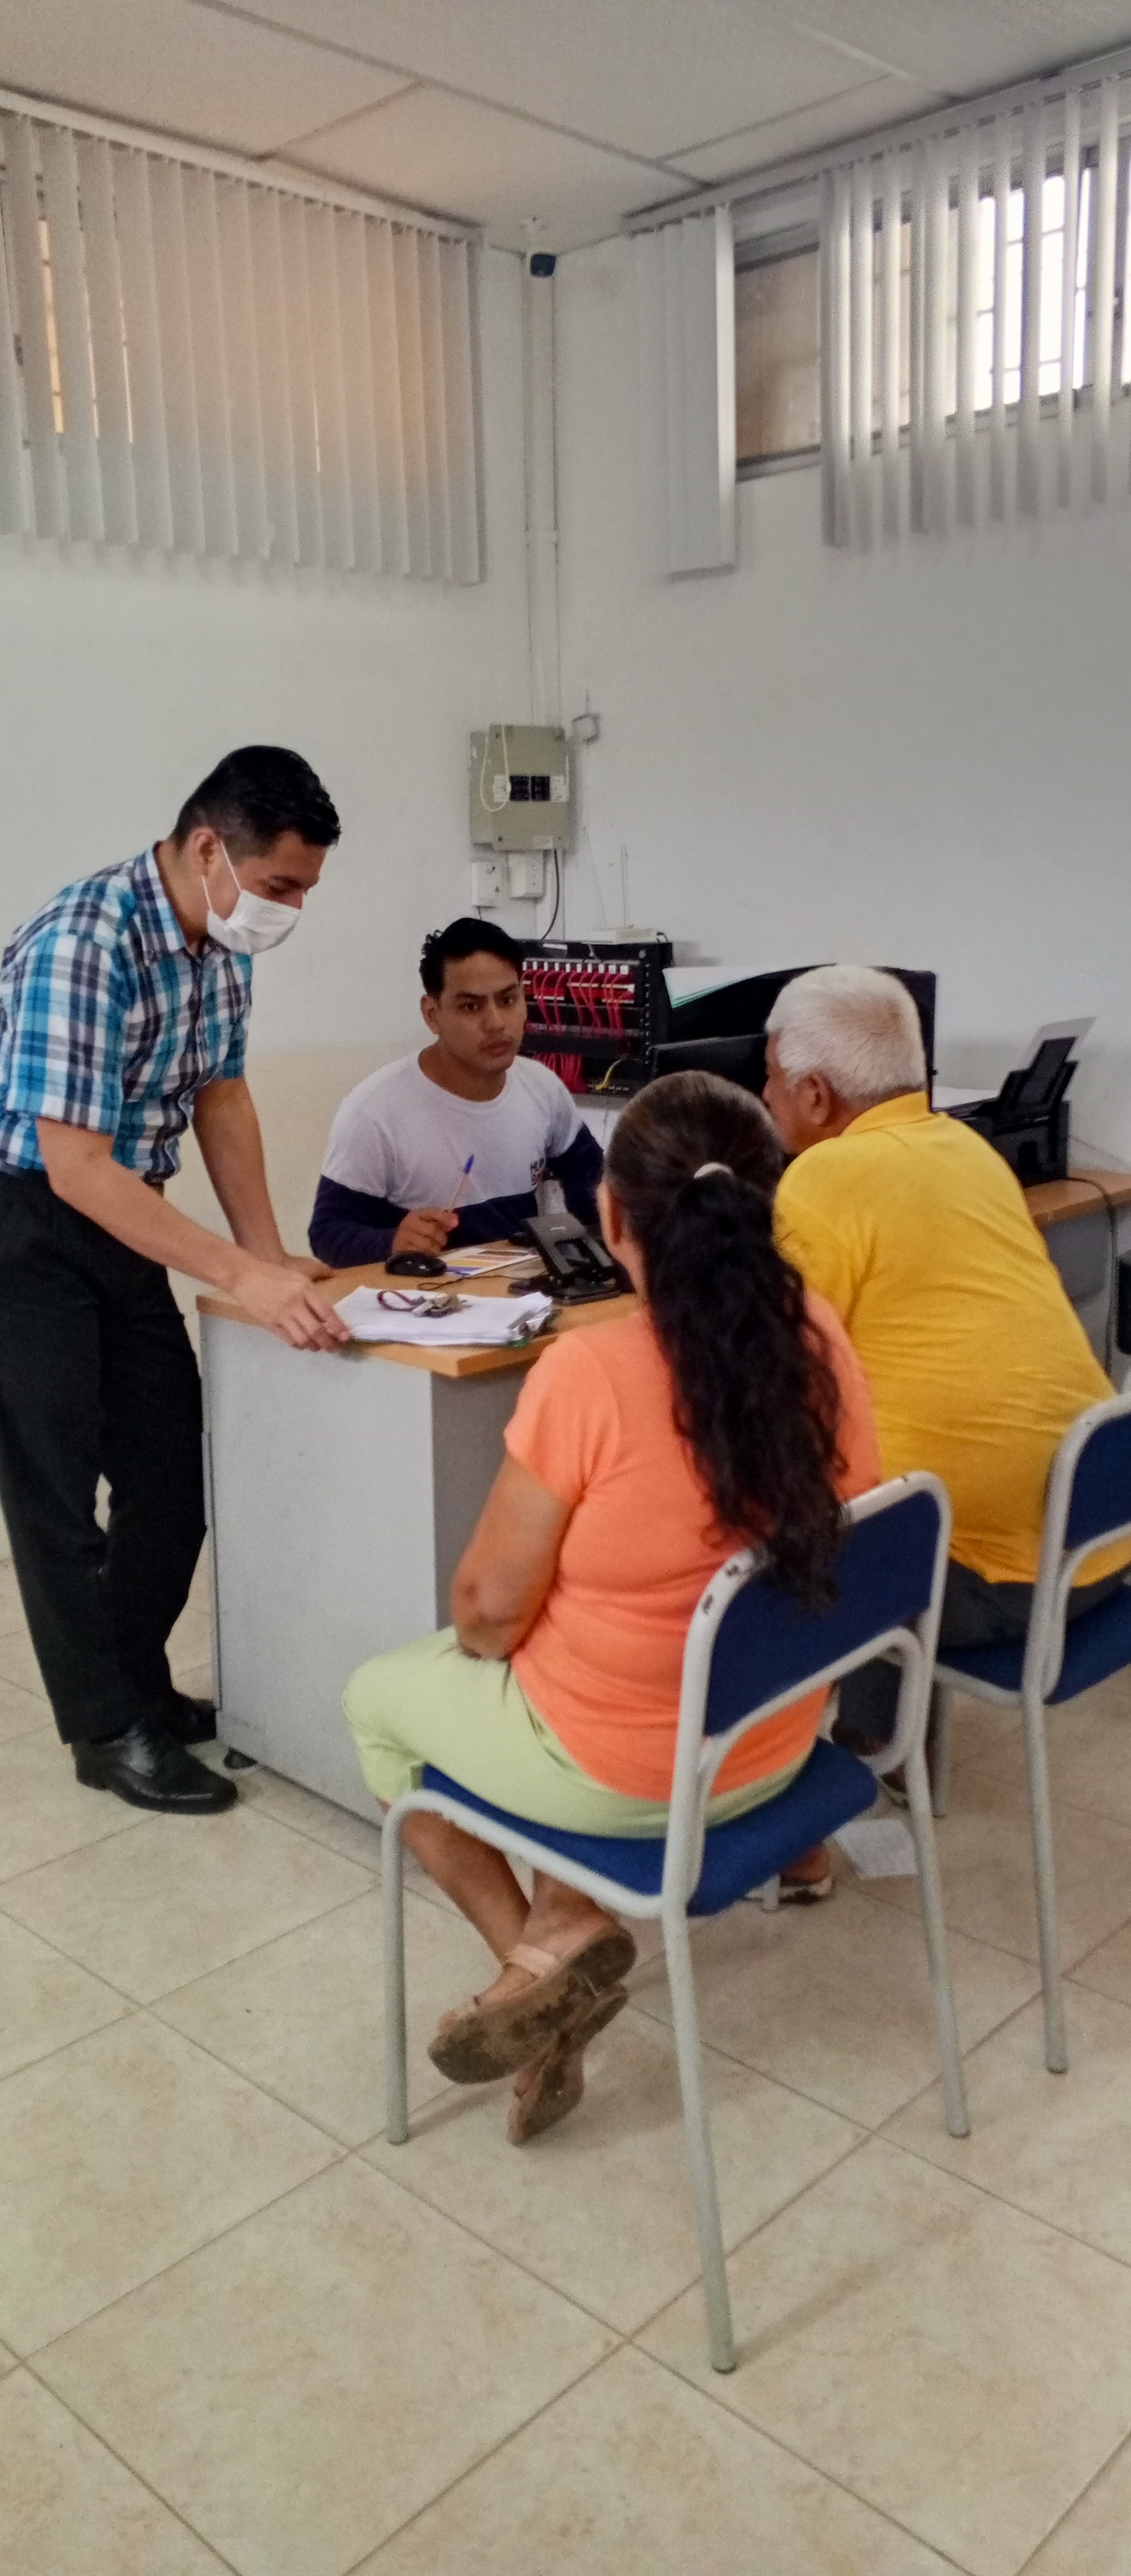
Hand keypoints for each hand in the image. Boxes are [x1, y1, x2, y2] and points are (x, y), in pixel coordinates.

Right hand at [233, 1257, 351, 1350]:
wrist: (245, 1276)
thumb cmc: (274, 1273)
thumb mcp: (299, 1275)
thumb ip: (313, 1293)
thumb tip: (328, 1313)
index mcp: (305, 1289)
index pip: (326, 1312)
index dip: (338, 1327)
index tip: (346, 1336)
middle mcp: (295, 1303)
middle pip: (316, 1330)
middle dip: (328, 1342)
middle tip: (334, 1347)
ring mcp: (281, 1315)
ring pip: (302, 1339)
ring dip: (313, 1346)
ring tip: (318, 1347)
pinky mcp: (270, 1324)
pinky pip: (288, 1340)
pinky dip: (298, 1345)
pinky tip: (302, 1344)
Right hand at [392, 1208, 457, 1255]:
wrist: (401, 1248)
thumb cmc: (419, 1235)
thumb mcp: (430, 1225)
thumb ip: (443, 1221)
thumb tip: (456, 1220)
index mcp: (415, 1215)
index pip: (433, 1212)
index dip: (445, 1218)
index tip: (455, 1223)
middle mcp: (407, 1224)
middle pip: (433, 1230)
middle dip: (441, 1237)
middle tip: (442, 1242)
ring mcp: (403, 1238)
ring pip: (428, 1244)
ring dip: (435, 1248)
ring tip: (433, 1249)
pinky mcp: (403, 1252)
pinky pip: (422, 1254)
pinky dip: (428, 1255)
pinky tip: (427, 1255)